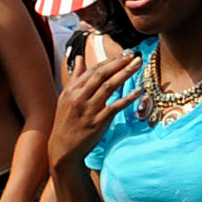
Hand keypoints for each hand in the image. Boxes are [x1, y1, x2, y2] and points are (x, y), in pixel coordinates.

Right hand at [50, 41, 141, 165]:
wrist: (62, 147)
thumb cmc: (66, 121)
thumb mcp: (66, 97)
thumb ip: (76, 77)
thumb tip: (79, 58)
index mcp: (72, 90)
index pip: (93, 70)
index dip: (110, 61)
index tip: (124, 54)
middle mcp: (79, 97)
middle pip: (102, 75)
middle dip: (119, 63)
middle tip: (134, 55)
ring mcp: (88, 110)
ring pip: (109, 87)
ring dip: (125, 74)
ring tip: (138, 65)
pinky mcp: (97, 122)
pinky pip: (115, 107)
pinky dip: (127, 98)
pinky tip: (138, 91)